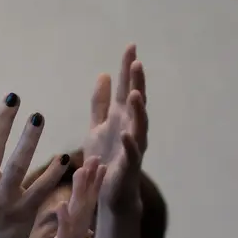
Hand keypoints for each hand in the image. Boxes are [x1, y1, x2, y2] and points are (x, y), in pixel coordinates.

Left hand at [7, 158, 104, 237]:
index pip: (81, 212)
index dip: (89, 189)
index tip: (94, 166)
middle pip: (85, 211)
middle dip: (91, 184)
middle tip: (98, 158)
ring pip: (77, 220)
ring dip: (81, 194)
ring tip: (84, 169)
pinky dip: (63, 222)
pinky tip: (61, 204)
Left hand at [81, 47, 148, 211]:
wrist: (107, 191)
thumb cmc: (105, 158)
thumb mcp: (98, 127)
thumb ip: (100, 103)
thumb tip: (104, 74)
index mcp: (121, 118)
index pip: (126, 88)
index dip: (127, 69)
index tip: (130, 46)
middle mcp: (130, 128)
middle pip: (136, 102)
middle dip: (137, 83)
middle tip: (137, 62)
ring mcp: (132, 147)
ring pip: (139, 125)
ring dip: (139, 110)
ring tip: (136, 93)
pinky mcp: (128, 166)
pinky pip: (131, 154)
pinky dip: (130, 143)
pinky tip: (126, 133)